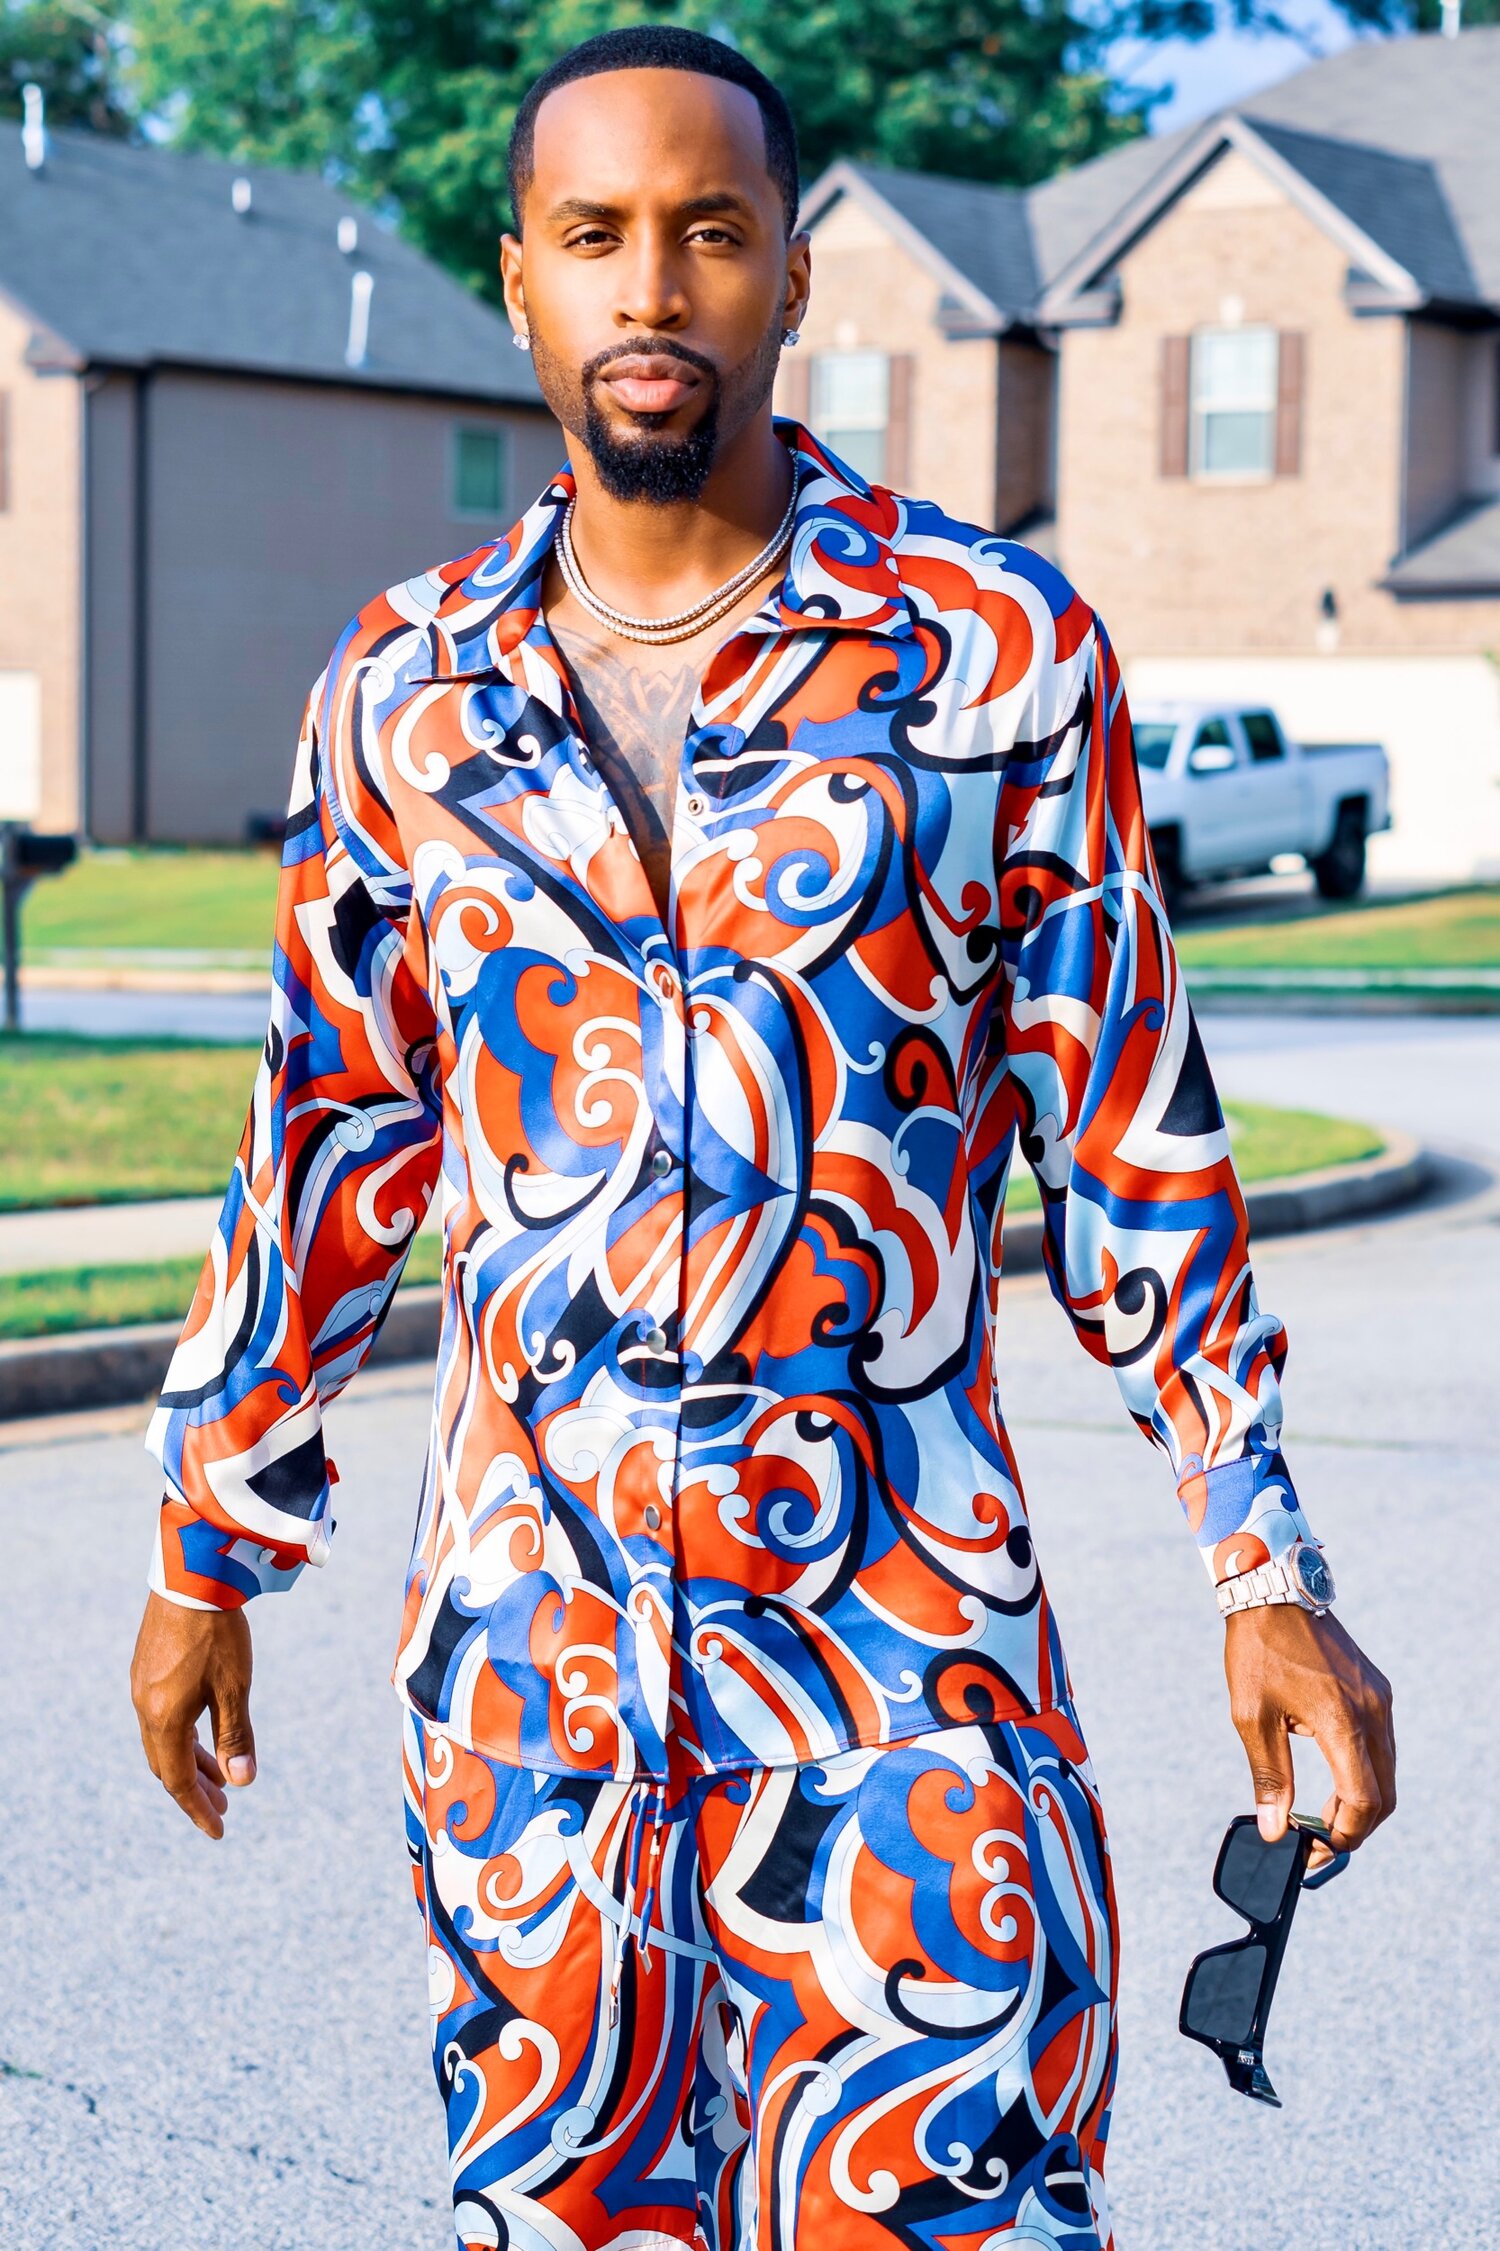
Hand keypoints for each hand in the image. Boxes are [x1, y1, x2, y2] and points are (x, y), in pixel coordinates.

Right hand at [130, 1591, 256, 1839]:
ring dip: (191, 1761)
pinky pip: (161, 1717)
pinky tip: (203, 1730)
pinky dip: (183, 1735)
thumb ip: (236, 1736)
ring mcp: (142, 1686)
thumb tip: (242, 1783)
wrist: (192, 1576)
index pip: (178, 1781)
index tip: (219, 1832)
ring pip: (163, 1740)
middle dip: (196, 1789)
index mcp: (164, 1719)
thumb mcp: (235, 1688)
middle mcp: (145, 1707)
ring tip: (221, 1776)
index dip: (199, 1809)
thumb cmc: (218, 1633)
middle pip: (168, 1764)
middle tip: (223, 1808)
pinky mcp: (146, 1667)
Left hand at [1224, 1606, 1394, 1867]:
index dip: (1344, 1836)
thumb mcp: (1251, 1716)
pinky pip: (1382, 1745)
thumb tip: (1275, 1830)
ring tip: (1322, 1815)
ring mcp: (1379, 1699)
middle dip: (1355, 1827)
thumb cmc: (1258, 1650)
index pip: (1363, 1800)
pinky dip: (1364, 1770)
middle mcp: (1372, 1712)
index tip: (1318, 1850)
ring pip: (1386, 1772)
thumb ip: (1269, 1776)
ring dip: (1361, 1801)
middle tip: (1320, 1841)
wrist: (1274, 1591)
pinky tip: (1334, 1775)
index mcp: (1342, 1721)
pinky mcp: (1377, 1690)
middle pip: (1384, 1795)